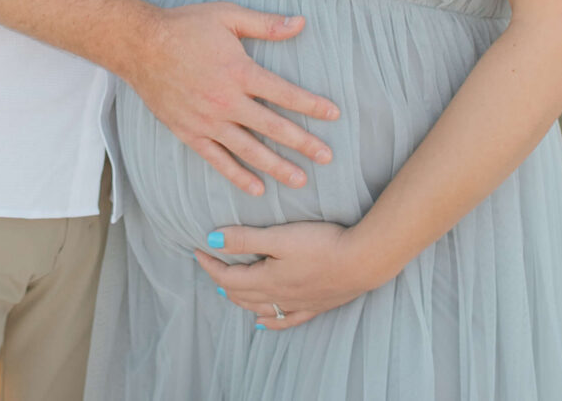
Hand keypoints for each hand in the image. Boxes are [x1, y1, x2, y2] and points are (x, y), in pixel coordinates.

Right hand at [123, 3, 339, 195]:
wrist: (140, 45)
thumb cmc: (186, 26)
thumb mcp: (228, 16)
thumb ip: (265, 24)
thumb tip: (301, 23)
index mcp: (239, 71)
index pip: (284, 93)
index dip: (311, 105)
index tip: (334, 114)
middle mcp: (226, 101)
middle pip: (272, 127)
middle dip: (303, 143)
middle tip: (327, 157)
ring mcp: (207, 121)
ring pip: (248, 150)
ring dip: (276, 166)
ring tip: (300, 180)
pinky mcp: (190, 133)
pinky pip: (217, 159)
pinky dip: (237, 176)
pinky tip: (257, 188)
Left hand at [193, 221, 387, 329]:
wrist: (362, 261)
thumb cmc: (322, 244)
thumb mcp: (280, 237)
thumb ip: (246, 239)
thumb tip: (212, 240)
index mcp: (266, 279)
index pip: (229, 275)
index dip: (211, 263)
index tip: (199, 249)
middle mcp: (277, 296)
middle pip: (240, 293)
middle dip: (221, 279)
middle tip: (211, 265)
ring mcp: (297, 303)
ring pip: (259, 307)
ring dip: (240, 299)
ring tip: (228, 291)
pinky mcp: (315, 305)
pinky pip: (285, 319)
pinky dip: (270, 322)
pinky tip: (262, 323)